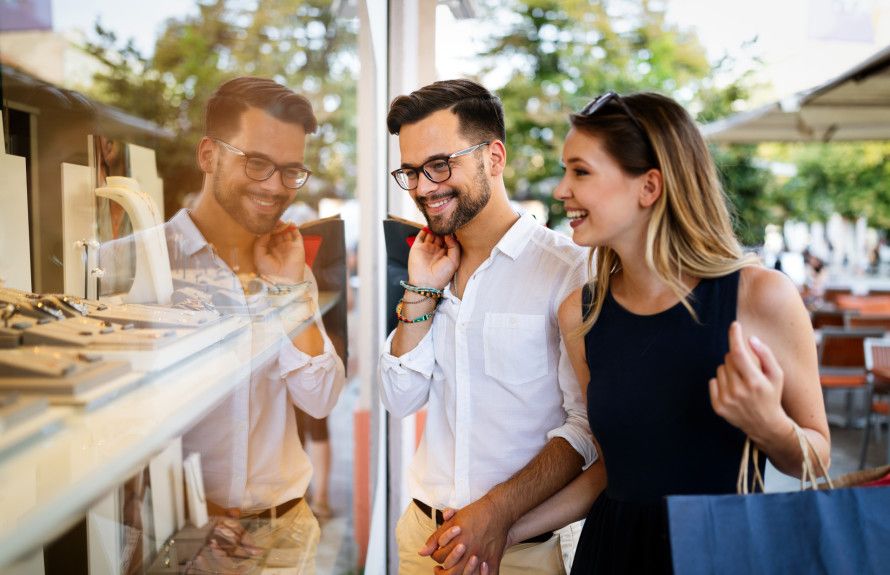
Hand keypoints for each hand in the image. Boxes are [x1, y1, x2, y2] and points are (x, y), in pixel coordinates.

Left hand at [254, 221, 304, 282]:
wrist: (283, 281)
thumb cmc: (268, 271)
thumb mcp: (259, 255)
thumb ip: (260, 242)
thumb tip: (266, 231)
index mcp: (269, 250)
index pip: (268, 236)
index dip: (267, 229)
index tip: (264, 223)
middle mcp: (279, 247)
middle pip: (277, 232)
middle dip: (275, 226)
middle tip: (272, 220)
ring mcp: (289, 247)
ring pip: (287, 232)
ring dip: (283, 225)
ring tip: (279, 221)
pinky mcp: (298, 247)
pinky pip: (297, 235)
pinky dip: (294, 228)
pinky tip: (289, 223)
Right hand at [408, 228, 459, 289]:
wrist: (425, 283)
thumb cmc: (441, 275)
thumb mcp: (454, 261)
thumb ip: (454, 246)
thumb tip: (449, 235)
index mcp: (446, 254)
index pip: (449, 240)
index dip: (451, 233)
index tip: (454, 227)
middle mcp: (436, 250)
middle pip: (440, 235)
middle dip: (443, 229)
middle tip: (446, 223)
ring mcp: (426, 248)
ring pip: (431, 234)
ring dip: (434, 228)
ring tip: (438, 223)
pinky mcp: (417, 247)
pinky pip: (420, 235)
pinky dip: (424, 229)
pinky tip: (429, 225)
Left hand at [432, 509, 492, 574]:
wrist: (497, 511)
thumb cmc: (475, 513)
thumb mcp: (452, 521)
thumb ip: (436, 538)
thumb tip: (421, 552)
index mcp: (457, 540)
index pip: (439, 556)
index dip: (435, 555)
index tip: (437, 554)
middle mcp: (469, 550)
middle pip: (451, 569)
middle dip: (443, 570)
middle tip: (440, 569)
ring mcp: (481, 555)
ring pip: (466, 574)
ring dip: (458, 574)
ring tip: (454, 571)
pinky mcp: (493, 558)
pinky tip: (475, 574)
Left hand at [709, 321, 789, 442]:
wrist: (765, 425)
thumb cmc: (772, 395)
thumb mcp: (777, 375)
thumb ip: (765, 355)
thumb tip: (750, 339)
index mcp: (754, 382)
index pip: (739, 353)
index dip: (735, 336)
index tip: (734, 325)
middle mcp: (738, 391)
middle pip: (729, 358)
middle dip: (737, 358)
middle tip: (747, 370)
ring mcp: (726, 400)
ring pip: (720, 369)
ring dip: (729, 370)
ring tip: (741, 382)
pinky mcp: (718, 406)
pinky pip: (713, 381)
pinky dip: (721, 381)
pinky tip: (733, 391)